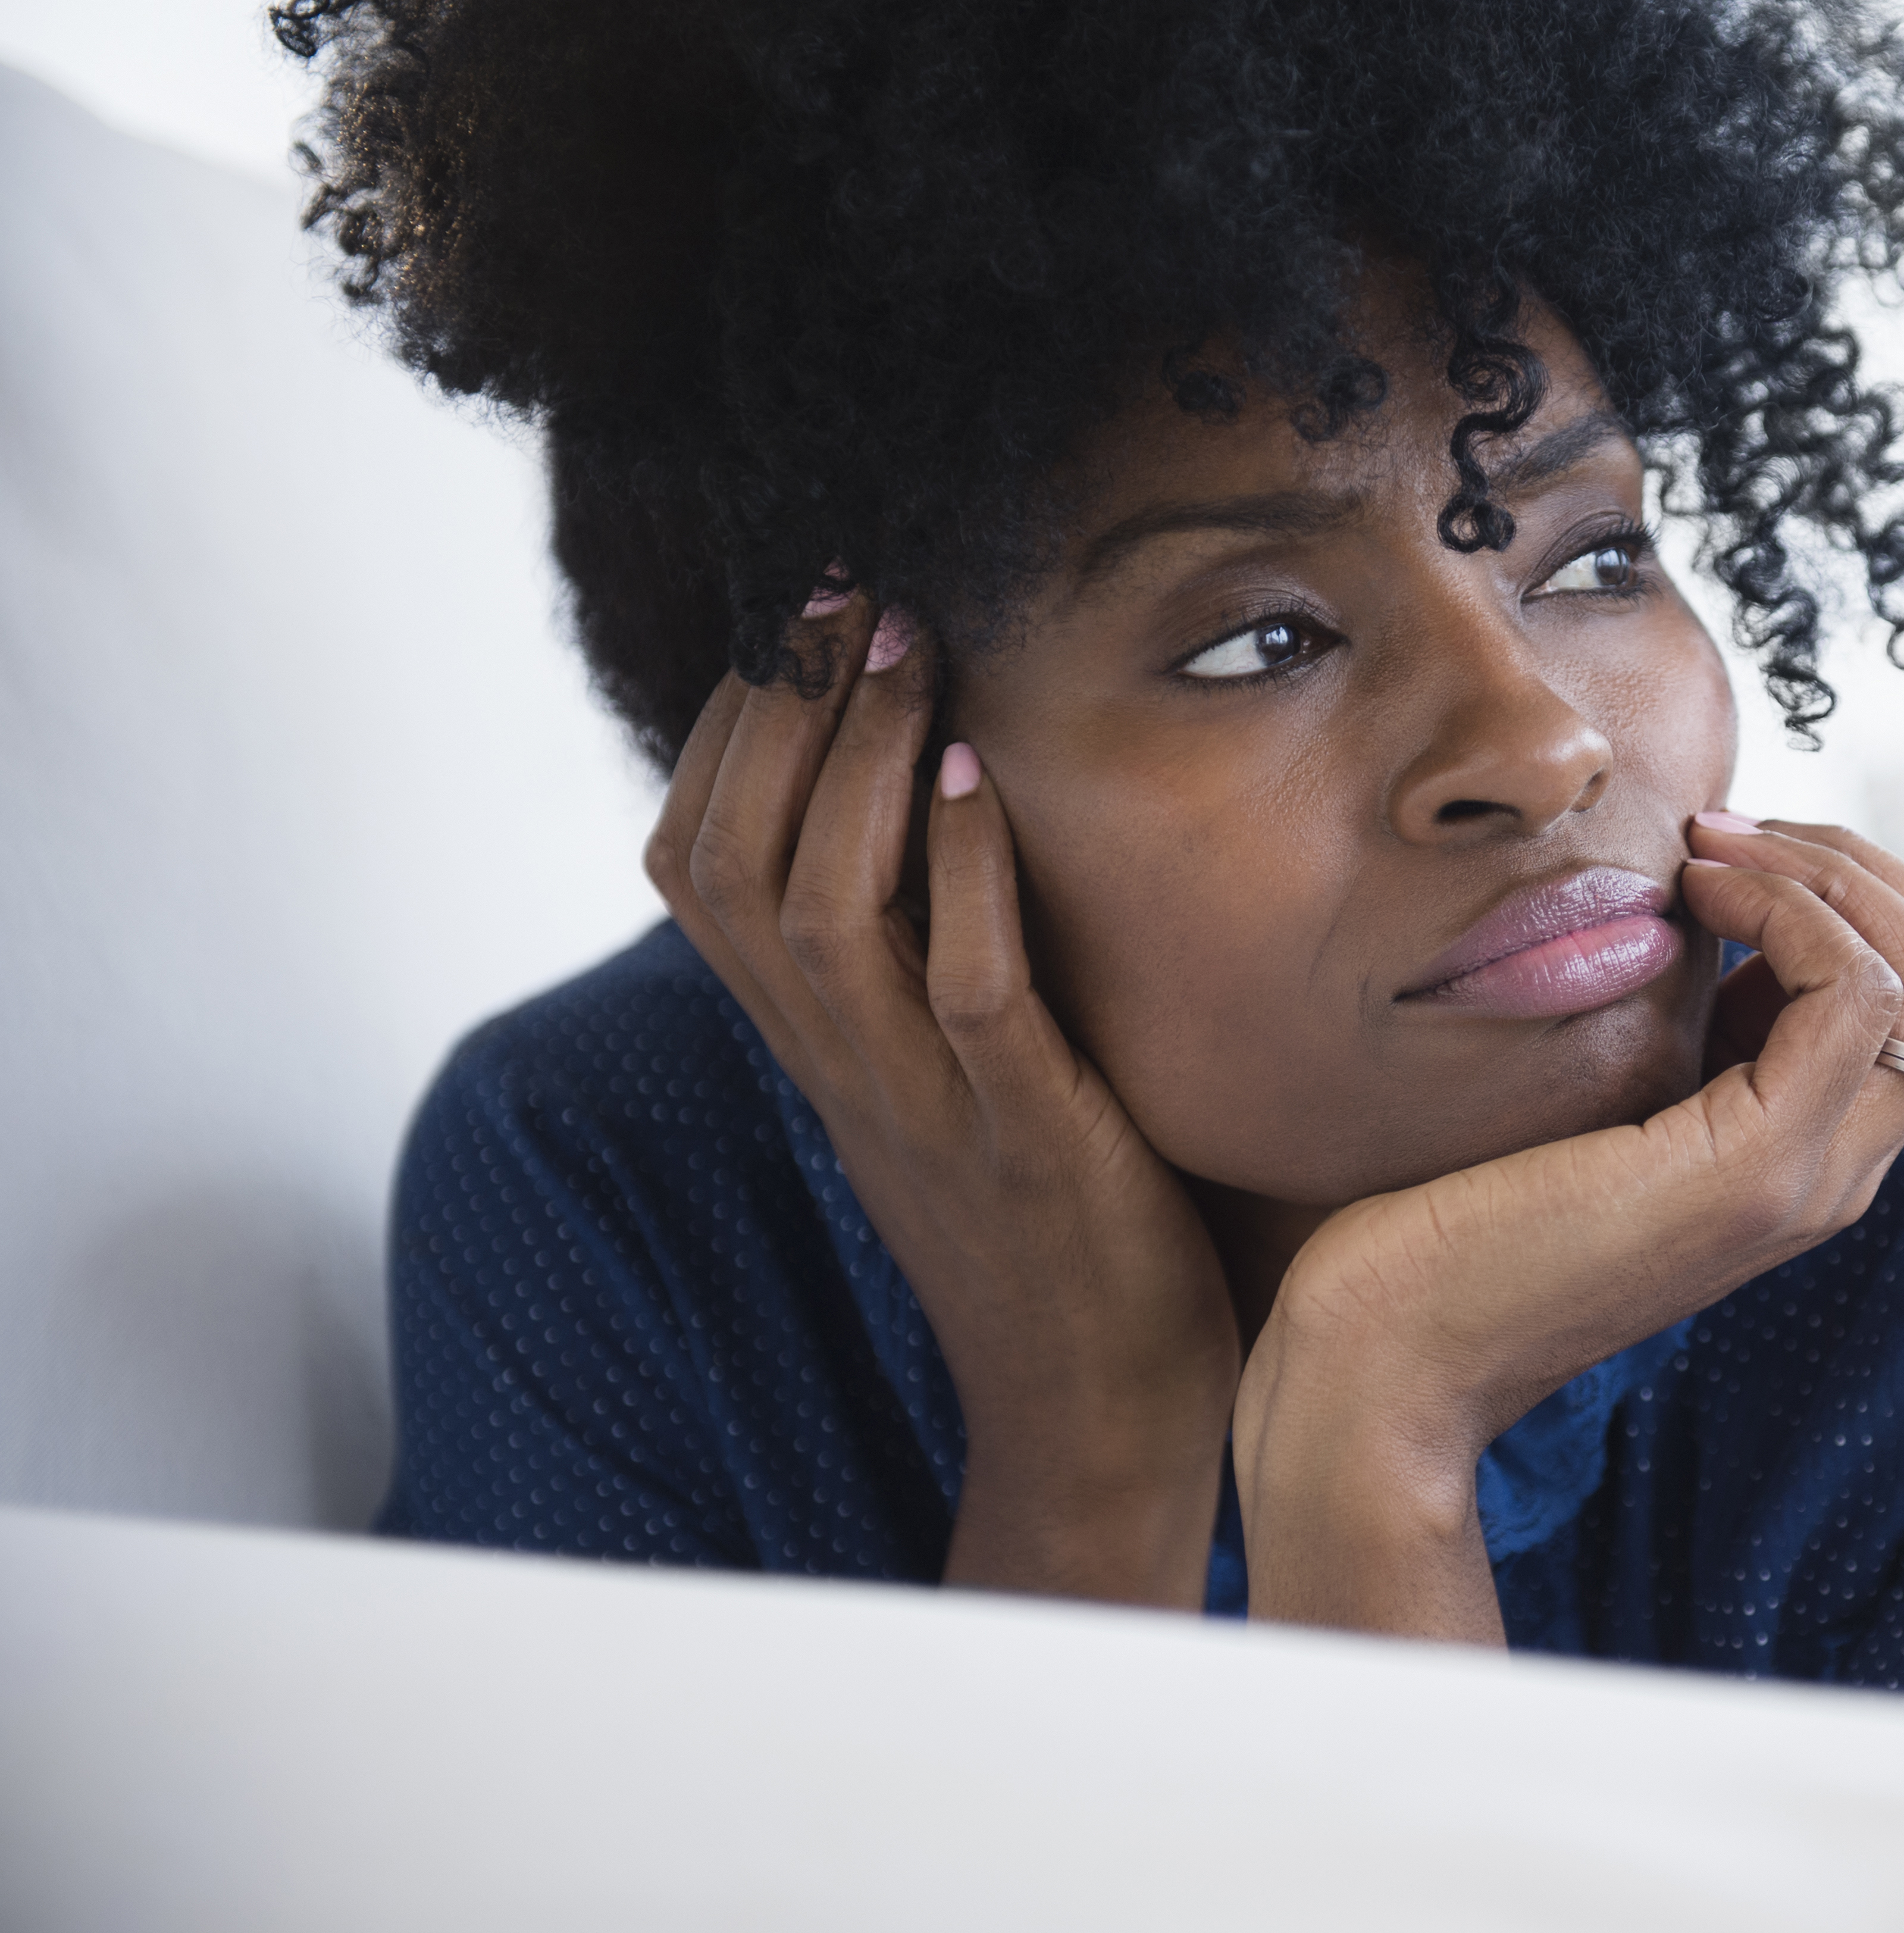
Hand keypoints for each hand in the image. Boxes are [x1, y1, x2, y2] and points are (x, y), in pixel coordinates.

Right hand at [643, 599, 1239, 1604]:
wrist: (1100, 1421)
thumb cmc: (1049, 1229)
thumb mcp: (947, 1086)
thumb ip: (914, 973)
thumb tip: (925, 822)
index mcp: (821, 1052)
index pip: (697, 873)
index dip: (721, 737)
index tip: (783, 623)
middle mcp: (846, 1070)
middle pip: (737, 866)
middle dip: (779, 714)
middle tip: (840, 589)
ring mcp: (929, 1107)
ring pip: (824, 914)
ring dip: (856, 765)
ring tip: (905, 646)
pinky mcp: (1031, 1141)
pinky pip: (967, 995)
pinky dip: (961, 879)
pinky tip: (977, 776)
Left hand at [1229, 817, 1903, 1640]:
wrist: (1387, 1352)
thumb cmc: (1450, 1212)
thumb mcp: (1599, 1088)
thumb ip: (1676, 1019)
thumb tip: (1702, 882)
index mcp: (1803, 1150)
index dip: (1857, 889)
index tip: (1728, 849)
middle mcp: (1833, 1172)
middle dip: (1866, 866)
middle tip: (1732, 834)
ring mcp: (1807, 1177)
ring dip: (1831, 874)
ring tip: (1709, 852)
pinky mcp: (1753, 1169)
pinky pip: (1854, 992)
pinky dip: (1790, 909)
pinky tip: (1695, 893)